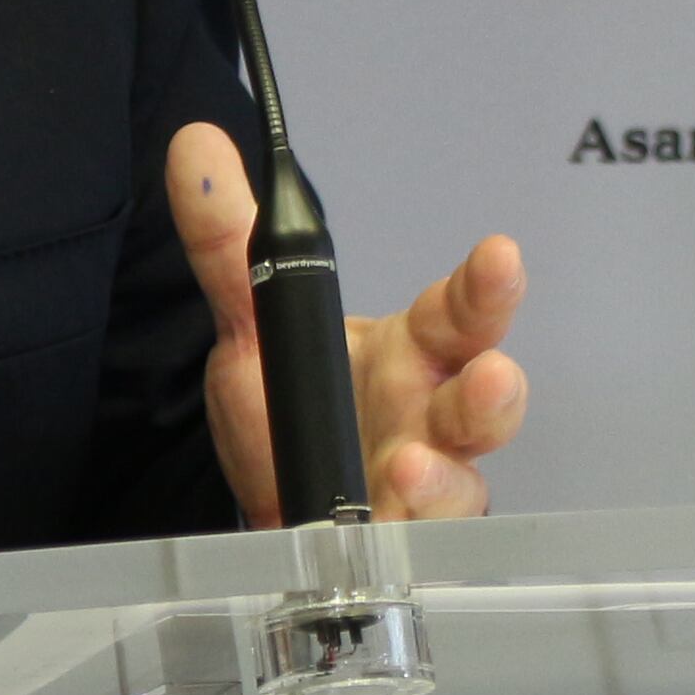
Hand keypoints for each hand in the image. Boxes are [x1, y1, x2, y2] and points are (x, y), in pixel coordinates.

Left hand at [165, 122, 529, 522]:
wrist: (270, 503)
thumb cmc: (289, 409)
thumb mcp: (251, 323)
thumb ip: (228, 242)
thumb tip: (195, 148)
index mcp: (408, 353)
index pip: (459, 312)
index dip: (484, 287)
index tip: (498, 256)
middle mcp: (428, 417)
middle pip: (485, 399)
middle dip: (495, 390)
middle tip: (489, 375)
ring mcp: (423, 486)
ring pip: (459, 483)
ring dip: (440, 478)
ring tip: (406, 465)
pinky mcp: (399, 544)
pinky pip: (416, 545)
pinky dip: (401, 538)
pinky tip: (382, 528)